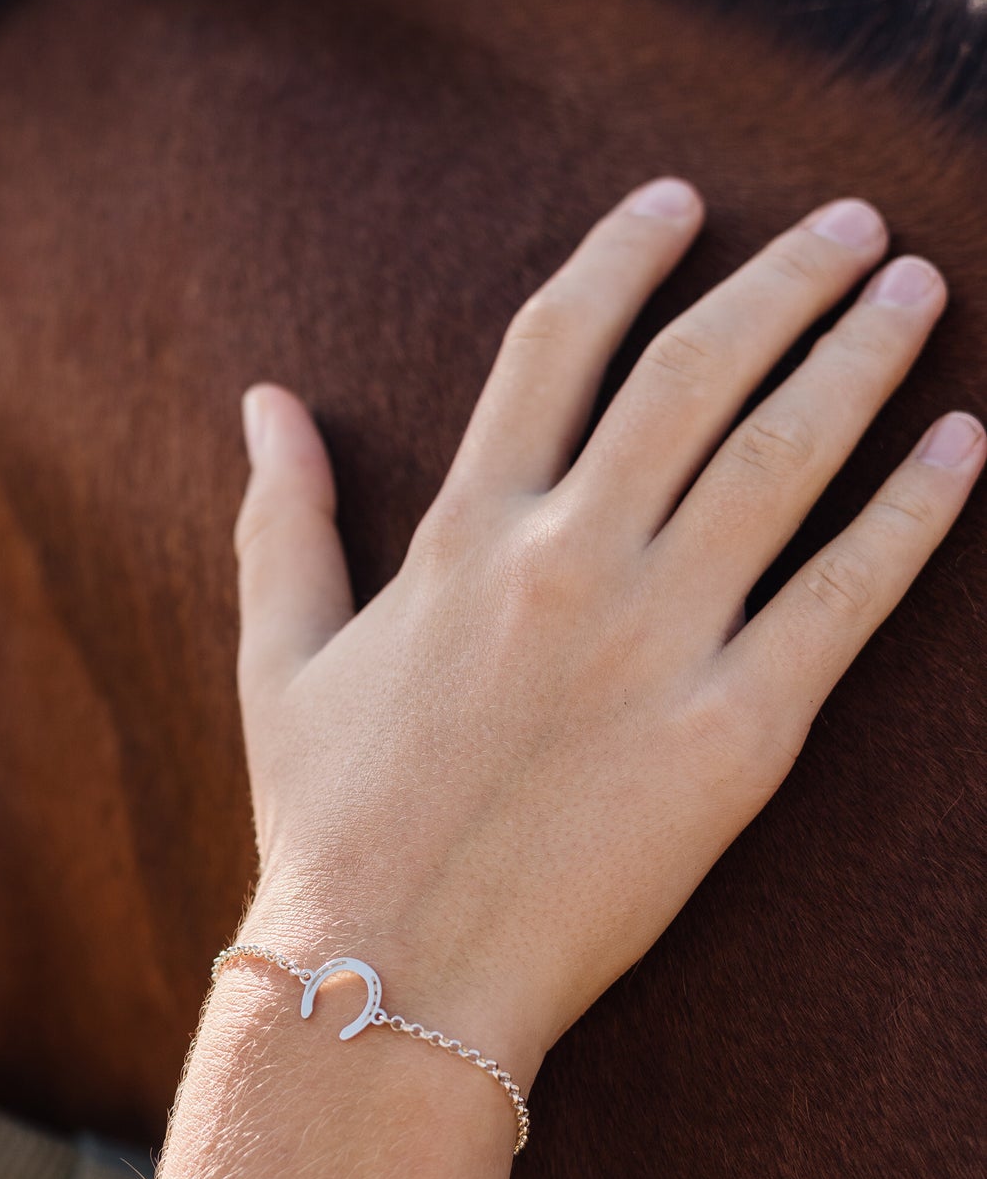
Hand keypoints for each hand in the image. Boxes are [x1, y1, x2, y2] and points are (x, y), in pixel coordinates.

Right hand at [234, 182, 981, 1081]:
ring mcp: (657, 642)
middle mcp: (566, 561)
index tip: (685, 200)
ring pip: (783, 455)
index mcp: (463, 535)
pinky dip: (913, 511)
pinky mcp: (737, 735)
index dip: (626, 253)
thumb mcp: (281, 659)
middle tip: (859, 223)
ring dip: (861, 354)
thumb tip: (262, 400)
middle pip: (696, 370)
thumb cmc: (329, 825)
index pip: (557, 344)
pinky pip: (846, 596)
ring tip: (918, 287)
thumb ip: (284, 519)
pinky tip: (963, 442)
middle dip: (786, 277)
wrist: (391, 978)